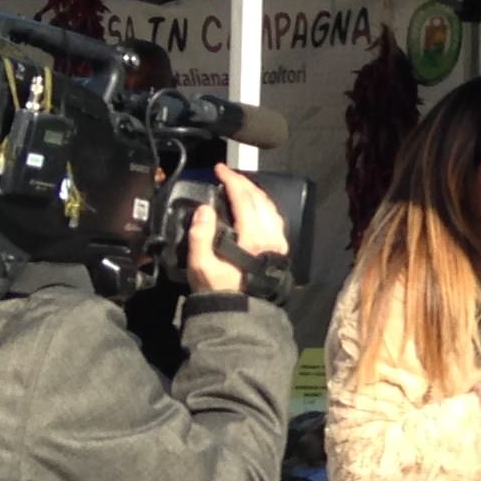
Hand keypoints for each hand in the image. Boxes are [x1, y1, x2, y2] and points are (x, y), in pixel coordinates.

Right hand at [187, 163, 289, 294]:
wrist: (241, 312)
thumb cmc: (219, 289)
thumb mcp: (201, 265)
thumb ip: (200, 235)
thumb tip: (204, 209)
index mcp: (252, 238)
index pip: (244, 199)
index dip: (231, 180)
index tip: (219, 168)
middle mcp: (271, 236)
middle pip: (259, 199)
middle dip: (242, 181)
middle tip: (226, 173)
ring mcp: (278, 242)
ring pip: (270, 206)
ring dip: (254, 192)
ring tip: (238, 184)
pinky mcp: (280, 248)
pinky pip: (274, 217)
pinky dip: (263, 204)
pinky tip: (254, 204)